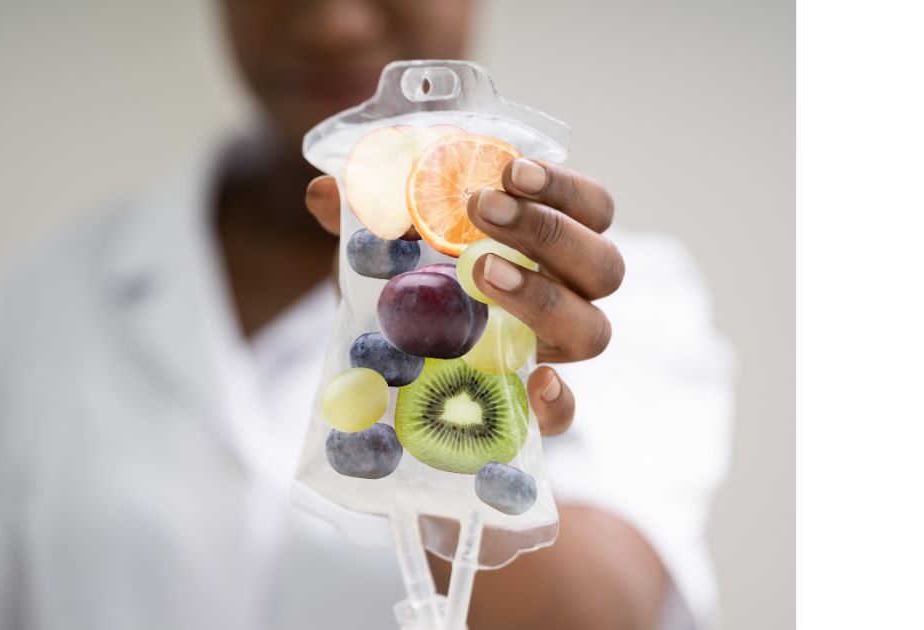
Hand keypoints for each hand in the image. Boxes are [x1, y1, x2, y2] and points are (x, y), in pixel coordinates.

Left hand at [304, 156, 626, 436]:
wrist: (379, 361)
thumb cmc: (401, 284)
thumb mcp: (381, 246)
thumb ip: (364, 218)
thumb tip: (323, 192)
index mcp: (548, 245)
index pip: (592, 208)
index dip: (563, 187)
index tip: (510, 168)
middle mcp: (565, 295)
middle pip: (602, 265)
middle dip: (547, 230)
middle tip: (483, 209)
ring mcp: (550, 353)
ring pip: (592, 330)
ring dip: (544, 296)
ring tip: (481, 273)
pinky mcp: (527, 409)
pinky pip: (567, 414)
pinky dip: (558, 401)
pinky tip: (536, 381)